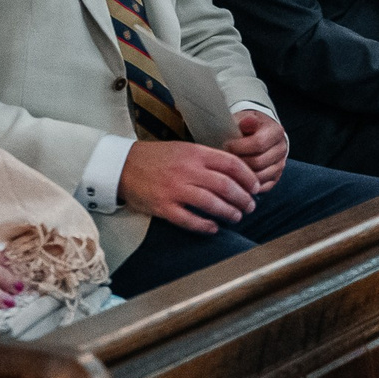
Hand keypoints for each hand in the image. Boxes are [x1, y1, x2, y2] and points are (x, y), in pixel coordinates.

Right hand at [120, 140, 258, 232]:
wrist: (122, 165)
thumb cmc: (156, 157)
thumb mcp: (183, 149)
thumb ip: (207, 159)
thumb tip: (234, 173)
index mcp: (195, 153)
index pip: (231, 164)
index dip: (248, 177)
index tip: (256, 187)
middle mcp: (187, 170)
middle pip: (226, 186)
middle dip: (243, 198)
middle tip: (250, 206)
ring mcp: (175, 190)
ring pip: (211, 203)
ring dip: (229, 212)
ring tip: (237, 217)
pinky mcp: (163, 207)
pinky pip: (189, 220)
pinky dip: (205, 226)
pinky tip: (214, 228)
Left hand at [221, 110, 290, 191]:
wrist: (257, 134)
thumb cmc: (246, 127)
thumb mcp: (244, 119)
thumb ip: (246, 121)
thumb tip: (249, 121)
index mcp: (276, 132)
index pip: (258, 143)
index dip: (238, 146)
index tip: (225, 144)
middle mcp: (281, 149)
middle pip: (258, 162)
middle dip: (238, 162)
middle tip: (224, 158)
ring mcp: (280, 165)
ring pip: (259, 177)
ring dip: (241, 175)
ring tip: (228, 168)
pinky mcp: (275, 178)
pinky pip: (261, 187)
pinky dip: (247, 184)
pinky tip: (236, 178)